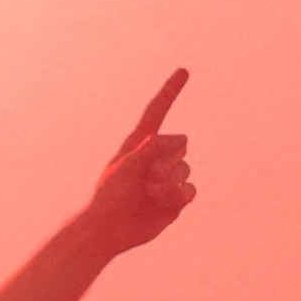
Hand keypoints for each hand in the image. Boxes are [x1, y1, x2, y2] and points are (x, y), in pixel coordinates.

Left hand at [83, 69, 196, 253]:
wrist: (109, 229)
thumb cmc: (109, 196)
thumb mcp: (124, 168)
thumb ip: (147, 151)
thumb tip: (170, 139)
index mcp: (139, 144)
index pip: (157, 112)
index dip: (170, 92)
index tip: (183, 71)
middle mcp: (155, 157)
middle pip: (180, 144)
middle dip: (166, 161)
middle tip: (143, 179)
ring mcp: (167, 177)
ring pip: (186, 169)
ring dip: (169, 183)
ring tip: (147, 194)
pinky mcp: (176, 198)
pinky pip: (191, 190)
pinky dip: (179, 196)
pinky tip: (161, 204)